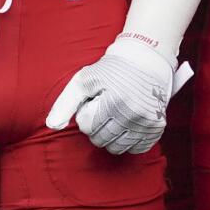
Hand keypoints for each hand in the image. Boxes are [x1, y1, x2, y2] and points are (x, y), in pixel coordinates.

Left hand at [45, 34, 178, 154]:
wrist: (146, 60)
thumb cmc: (111, 69)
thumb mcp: (85, 79)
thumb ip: (65, 103)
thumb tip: (52, 126)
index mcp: (114, 101)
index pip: (87, 127)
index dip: (86, 113)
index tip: (94, 101)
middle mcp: (133, 115)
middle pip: (100, 140)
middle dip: (96, 126)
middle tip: (104, 107)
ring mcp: (147, 123)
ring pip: (117, 148)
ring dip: (111, 135)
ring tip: (115, 115)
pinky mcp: (158, 128)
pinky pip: (136, 149)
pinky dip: (129, 140)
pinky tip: (128, 123)